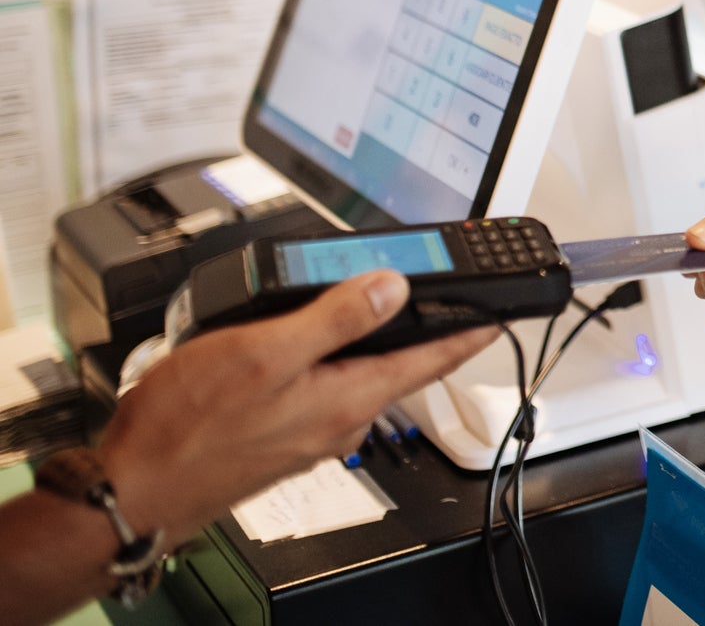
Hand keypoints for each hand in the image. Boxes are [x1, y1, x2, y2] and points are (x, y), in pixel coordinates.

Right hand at [98, 270, 495, 542]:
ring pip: (354, 374)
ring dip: (361, 340)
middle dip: (411, 327)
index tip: (499, 315)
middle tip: (427, 291)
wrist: (133, 489)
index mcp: (348, 399)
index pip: (431, 360)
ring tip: (358, 304)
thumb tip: (391, 287)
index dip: (468, 331)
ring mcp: (309, 432)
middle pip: (396, 364)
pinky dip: (322, 360)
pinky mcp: (279, 436)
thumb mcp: (267, 352)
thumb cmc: (188, 428)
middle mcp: (338, 421)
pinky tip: (299, 344)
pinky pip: (319, 387)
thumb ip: (335, 318)